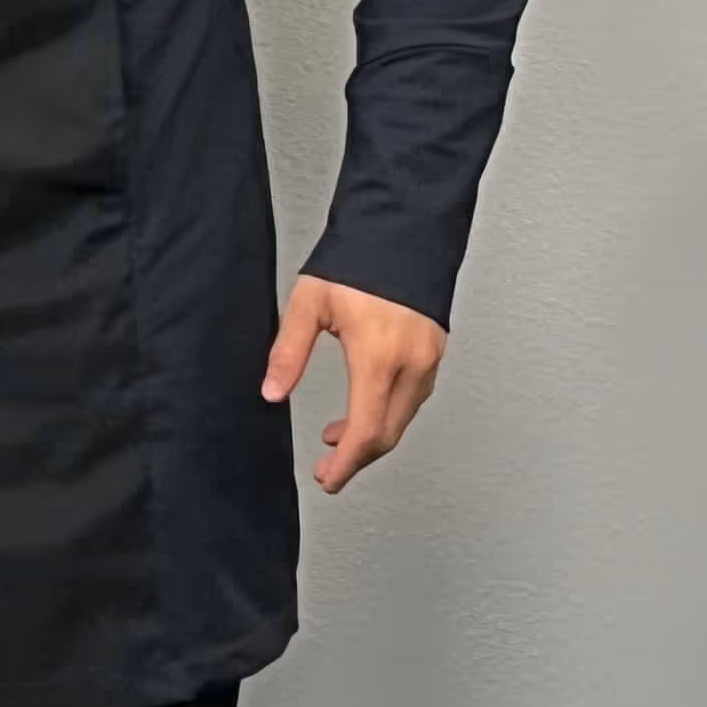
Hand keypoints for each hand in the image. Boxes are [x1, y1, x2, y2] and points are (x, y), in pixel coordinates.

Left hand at [263, 276, 444, 492]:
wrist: (403, 227)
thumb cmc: (358, 260)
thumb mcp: (311, 302)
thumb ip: (289, 351)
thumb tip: (272, 393)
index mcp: (379, 357)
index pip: (367, 432)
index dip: (346, 465)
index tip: (327, 478)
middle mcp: (412, 364)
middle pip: (388, 434)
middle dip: (356, 457)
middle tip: (328, 469)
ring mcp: (429, 359)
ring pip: (403, 418)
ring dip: (371, 434)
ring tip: (337, 435)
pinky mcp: (435, 351)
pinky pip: (413, 398)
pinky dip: (388, 412)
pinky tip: (366, 405)